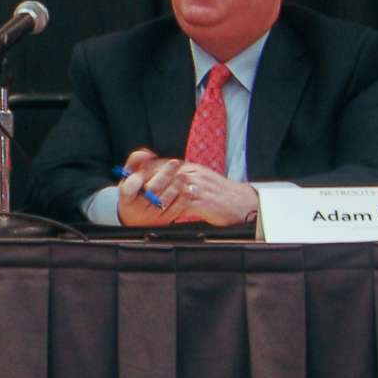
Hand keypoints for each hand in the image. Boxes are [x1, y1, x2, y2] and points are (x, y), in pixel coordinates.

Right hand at [116, 149, 183, 224]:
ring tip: (183, 175)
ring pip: (166, 199)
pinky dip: (183, 199)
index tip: (149, 164)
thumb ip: (135, 161)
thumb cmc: (134, 192)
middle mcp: (137, 207)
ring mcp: (151, 216)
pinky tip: (188, 189)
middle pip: (152, 190)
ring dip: (176, 185)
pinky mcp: (164, 221)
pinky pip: (175, 210)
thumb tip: (147, 153)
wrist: (135, 217)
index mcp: (126, 196)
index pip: (129, 187)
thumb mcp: (128, 176)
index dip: (139, 176)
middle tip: (175, 163)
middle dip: (165, 174)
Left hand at [119, 148, 253, 225]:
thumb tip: (168, 179)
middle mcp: (193, 174)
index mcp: (192, 168)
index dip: (147, 169)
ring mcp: (197, 187)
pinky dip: (170, 207)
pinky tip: (162, 213)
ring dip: (156, 194)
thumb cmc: (221, 194)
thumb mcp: (202, 179)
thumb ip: (185, 178)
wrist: (243, 203)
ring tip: (145, 201)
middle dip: (146, 181)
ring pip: (170, 188)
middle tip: (134, 188)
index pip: (164, 164)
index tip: (134, 174)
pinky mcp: (202, 201)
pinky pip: (181, 203)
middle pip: (163, 174)